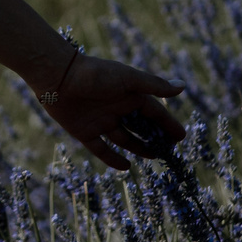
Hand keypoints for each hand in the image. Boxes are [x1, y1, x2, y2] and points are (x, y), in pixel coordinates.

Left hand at [33, 53, 186, 171]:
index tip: (181, 137)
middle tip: (169, 152)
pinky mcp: (84, 132)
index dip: (167, 124)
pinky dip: (113, 159)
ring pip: (124, 139)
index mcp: (129, 95)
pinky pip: (102, 149)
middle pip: (140, 127)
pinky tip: (127, 167)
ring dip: (138, 148)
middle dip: (155, 138)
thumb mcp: (128, 79)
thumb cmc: (96, 74)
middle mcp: (117, 109)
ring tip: (154, 157)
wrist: (59, 76)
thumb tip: (182, 87)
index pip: (154, 113)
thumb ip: (154, 86)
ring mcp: (101, 121)